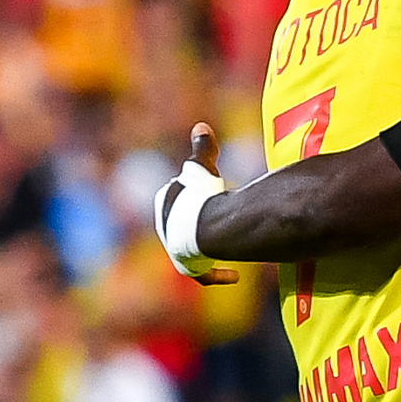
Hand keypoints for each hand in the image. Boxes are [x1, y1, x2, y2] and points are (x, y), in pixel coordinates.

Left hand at [155, 123, 238, 284]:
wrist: (202, 226)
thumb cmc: (202, 194)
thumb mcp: (202, 167)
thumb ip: (203, 148)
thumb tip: (201, 125)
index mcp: (165, 203)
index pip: (178, 198)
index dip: (194, 197)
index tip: (209, 196)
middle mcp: (165, 228)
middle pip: (184, 225)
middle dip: (198, 224)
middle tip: (222, 219)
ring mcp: (174, 249)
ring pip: (194, 249)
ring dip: (209, 248)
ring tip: (228, 248)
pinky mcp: (187, 267)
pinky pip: (204, 273)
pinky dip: (219, 274)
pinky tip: (235, 275)